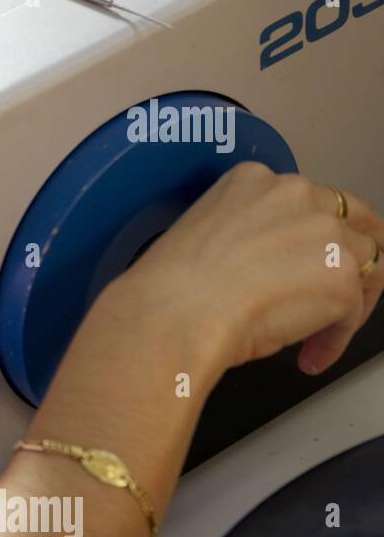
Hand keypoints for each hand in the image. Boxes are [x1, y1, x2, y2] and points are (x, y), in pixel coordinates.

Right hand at [113, 162, 383, 379]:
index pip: (309, 201)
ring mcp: (327, 233)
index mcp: (255, 180)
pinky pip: (354, 311)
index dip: (310, 238)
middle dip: (350, 260)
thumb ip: (248, 235)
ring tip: (316, 334)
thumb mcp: (204, 235)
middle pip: (354, 223)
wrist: (173, 314)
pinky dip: (334, 338)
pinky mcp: (344, 276)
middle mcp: (298, 195)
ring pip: (368, 264)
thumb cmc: (171, 288)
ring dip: (346, 302)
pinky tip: (308, 356)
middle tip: (342, 293)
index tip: (302, 264)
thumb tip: (266, 266)